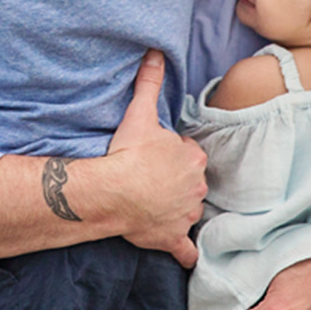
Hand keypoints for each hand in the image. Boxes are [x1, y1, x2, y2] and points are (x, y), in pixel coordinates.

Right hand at [103, 50, 206, 267]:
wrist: (115, 190)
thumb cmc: (129, 153)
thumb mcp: (141, 113)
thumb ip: (150, 83)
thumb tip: (155, 53)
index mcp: (192, 158)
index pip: (189, 155)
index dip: (173, 155)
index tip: (156, 156)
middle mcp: (196, 187)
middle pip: (190, 183)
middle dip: (177, 182)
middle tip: (152, 179)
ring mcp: (185, 214)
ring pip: (188, 212)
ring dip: (177, 211)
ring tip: (155, 206)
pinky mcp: (172, 237)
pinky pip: (185, 251)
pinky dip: (185, 253)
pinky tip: (184, 256)